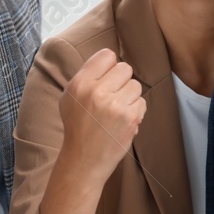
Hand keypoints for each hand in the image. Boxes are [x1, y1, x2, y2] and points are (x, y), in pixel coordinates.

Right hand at [57, 48, 145, 184]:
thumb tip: (110, 59)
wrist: (84, 159)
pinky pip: (142, 102)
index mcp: (80, 83)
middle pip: (125, 68)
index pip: (107, 55)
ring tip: (116, 111)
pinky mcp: (130, 117)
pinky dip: (136, 111)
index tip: (107, 78)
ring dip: (130, 97)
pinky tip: (122, 121)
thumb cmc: (78, 126)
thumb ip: (88, 76)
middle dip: (121, 81)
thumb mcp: (71, 96)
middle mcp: (96, 92)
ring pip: (135, 85)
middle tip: (112, 97)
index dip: (109, 67)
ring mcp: (115, 105)